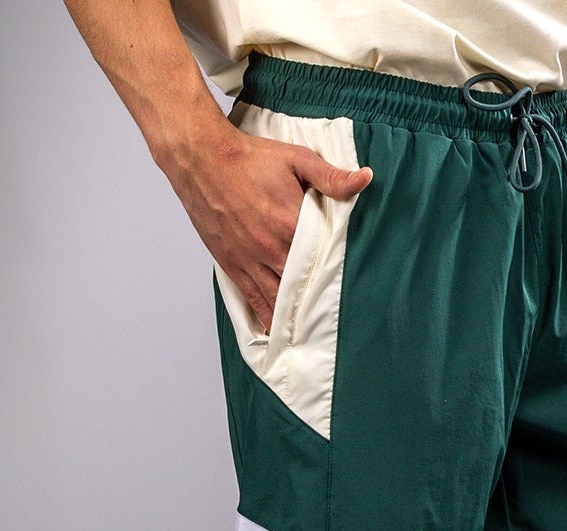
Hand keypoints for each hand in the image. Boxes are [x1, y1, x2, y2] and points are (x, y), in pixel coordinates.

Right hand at [163, 125, 372, 333]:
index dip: (336, 277)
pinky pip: (253, 300)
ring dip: (293, 318)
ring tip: (310, 336)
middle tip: (335, 323)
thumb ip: (331, 177)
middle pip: (302, 287)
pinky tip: (277, 330)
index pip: (323, 261)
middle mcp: (271, 249)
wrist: (202, 159)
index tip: (352, 293)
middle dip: (317, 304)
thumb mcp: (297, 160)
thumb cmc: (248, 158)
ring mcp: (250, 261)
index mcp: (291, 225)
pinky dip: (266, 317)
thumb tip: (365, 179)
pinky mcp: (233, 265)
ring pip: (277, 300)